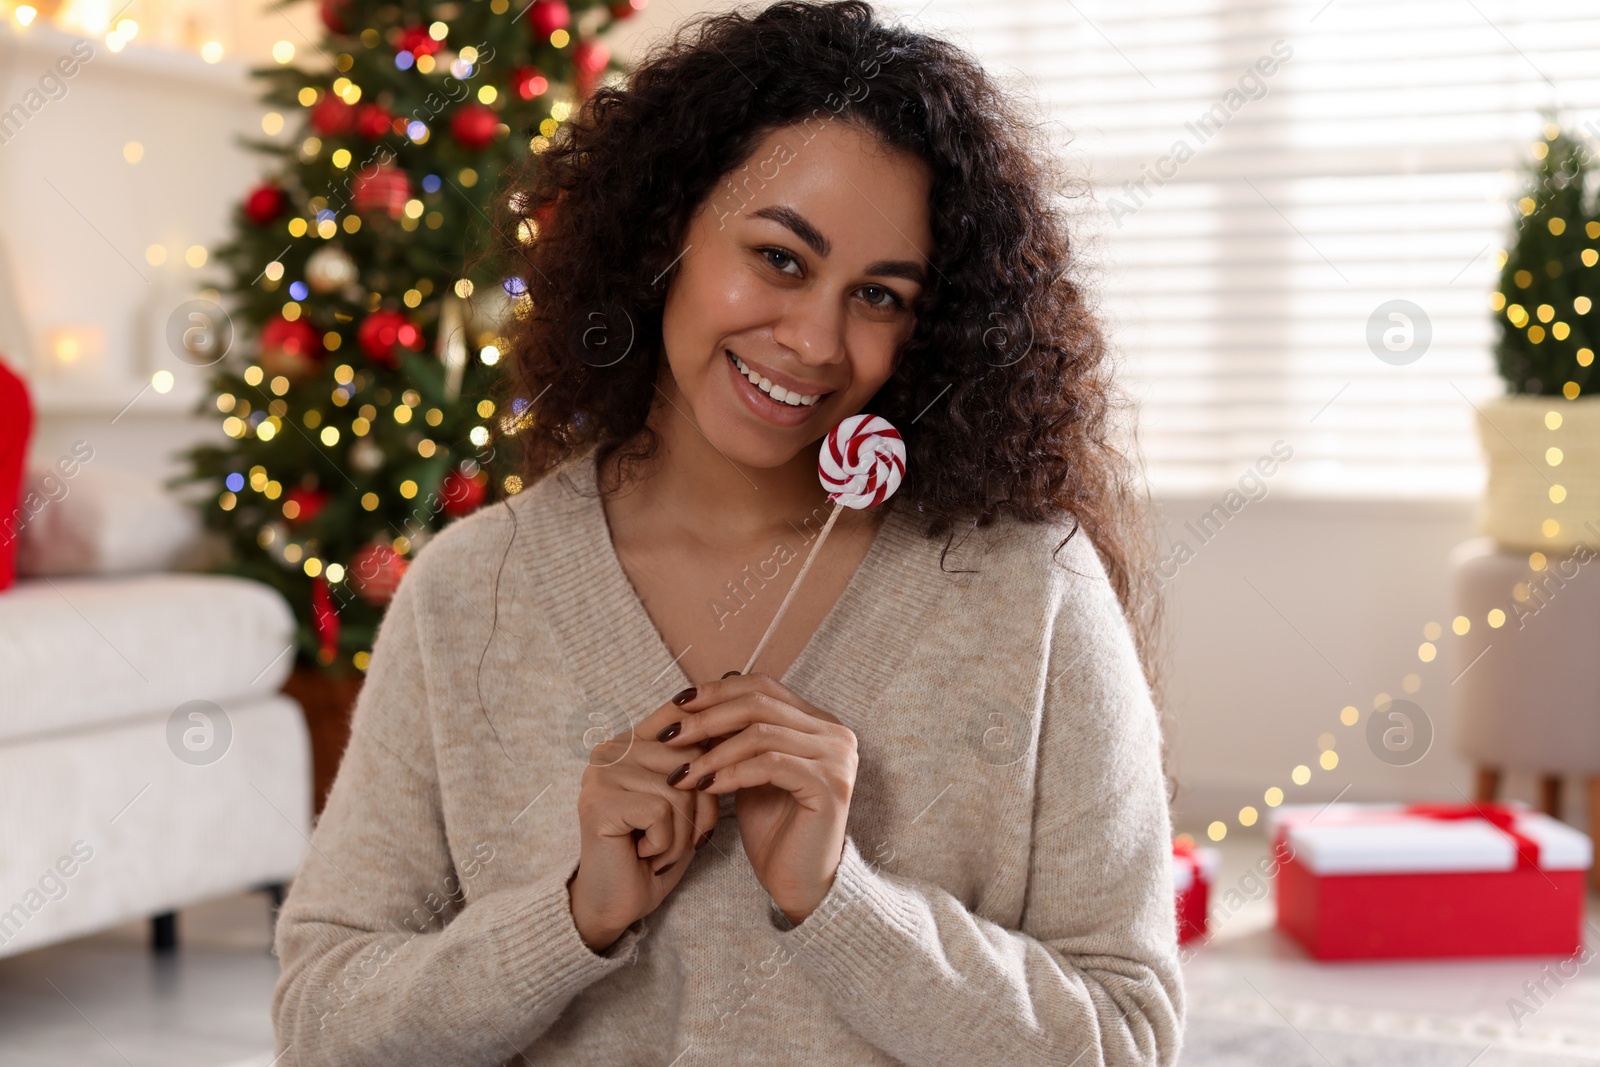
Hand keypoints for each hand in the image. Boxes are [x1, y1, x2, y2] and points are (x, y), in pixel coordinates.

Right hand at [568, 692, 719, 950]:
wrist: (616, 904)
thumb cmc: (655, 852)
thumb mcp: (684, 802)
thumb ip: (698, 763)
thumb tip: (734, 725)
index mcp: (630, 741)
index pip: (680, 713)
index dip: (711, 736)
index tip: (724, 757)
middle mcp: (610, 750)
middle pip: (691, 759)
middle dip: (701, 808)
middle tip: (681, 838)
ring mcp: (601, 775)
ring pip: (679, 790)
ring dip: (682, 834)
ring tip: (658, 850)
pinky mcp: (599, 803)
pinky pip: (660, 813)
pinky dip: (665, 844)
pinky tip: (643, 854)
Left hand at [660, 673, 857, 924]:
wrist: (798, 883)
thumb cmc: (773, 830)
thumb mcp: (748, 773)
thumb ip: (735, 737)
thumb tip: (697, 700)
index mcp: (818, 723)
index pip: (763, 686)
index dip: (717, 691)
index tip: (677, 705)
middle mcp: (835, 733)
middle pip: (760, 703)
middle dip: (707, 718)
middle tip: (670, 737)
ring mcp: (837, 758)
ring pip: (761, 733)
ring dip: (713, 752)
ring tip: (681, 773)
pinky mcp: (830, 785)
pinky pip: (770, 764)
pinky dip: (732, 773)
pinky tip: (706, 787)